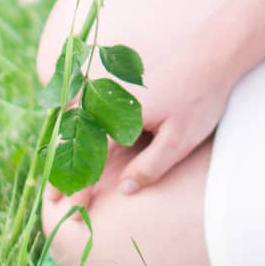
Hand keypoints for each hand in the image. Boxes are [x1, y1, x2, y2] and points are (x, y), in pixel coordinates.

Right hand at [45, 23, 237, 210]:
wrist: (215, 52)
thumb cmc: (201, 97)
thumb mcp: (180, 139)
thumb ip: (150, 166)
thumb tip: (123, 189)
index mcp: (122, 116)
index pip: (92, 159)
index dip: (81, 187)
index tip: (74, 213)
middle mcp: (112, 99)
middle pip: (76, 137)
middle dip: (62, 168)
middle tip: (49, 198)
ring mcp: (118, 88)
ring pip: (80, 118)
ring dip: (67, 144)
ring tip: (59, 171)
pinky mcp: (126, 84)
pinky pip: (92, 105)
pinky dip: (80, 124)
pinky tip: (80, 135)